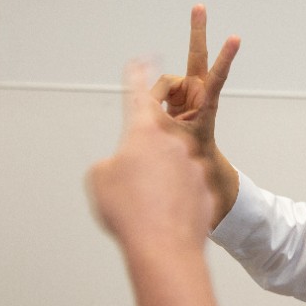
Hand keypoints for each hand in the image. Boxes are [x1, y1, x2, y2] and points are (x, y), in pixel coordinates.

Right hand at [87, 58, 213, 250]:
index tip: (141, 59)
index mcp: (142, 132)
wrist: (164, 246)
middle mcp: (172, 140)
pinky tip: (167, 217)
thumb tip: (121, 164)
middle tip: (136, 184)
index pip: (138, 95)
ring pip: (171, 169)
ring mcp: (192, 162)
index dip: (137, 76)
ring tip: (150, 207)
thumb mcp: (99, 180)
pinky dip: (177, 200)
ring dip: (161, 183)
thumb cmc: (126, 212)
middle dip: (145, 159)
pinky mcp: (205, 185)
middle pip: (156, 141)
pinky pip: (187, 188)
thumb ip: (110, 162)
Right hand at [152, 4, 240, 154]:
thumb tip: (146, 95)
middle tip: (199, 7)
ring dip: (157, 100)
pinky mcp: (177, 92)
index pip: (218, 75)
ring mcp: (188, 90)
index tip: (236, 38)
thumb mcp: (172, 136)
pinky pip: (158, 88)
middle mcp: (199, 91)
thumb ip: (157, 113)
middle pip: (196, 55)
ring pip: (164, 82)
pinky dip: (152, 98)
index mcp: (207, 102)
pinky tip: (162, 107)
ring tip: (167, 123)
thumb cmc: (188, 149)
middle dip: (197, 31)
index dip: (226, 56)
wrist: (193, 160)